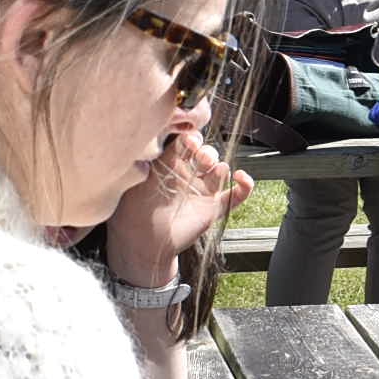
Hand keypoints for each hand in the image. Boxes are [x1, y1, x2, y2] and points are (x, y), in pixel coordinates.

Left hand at [104, 133, 249, 286]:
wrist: (141, 243)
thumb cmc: (132, 211)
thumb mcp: (140, 178)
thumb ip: (151, 157)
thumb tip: (159, 135)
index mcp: (170, 165)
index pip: (187, 143)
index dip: (192, 138)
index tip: (189, 141)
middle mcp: (188, 175)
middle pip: (206, 153)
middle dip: (207, 151)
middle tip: (201, 158)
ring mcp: (202, 191)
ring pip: (221, 169)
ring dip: (221, 165)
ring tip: (213, 169)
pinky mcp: (213, 208)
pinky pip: (236, 195)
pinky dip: (245, 186)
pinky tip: (241, 177)